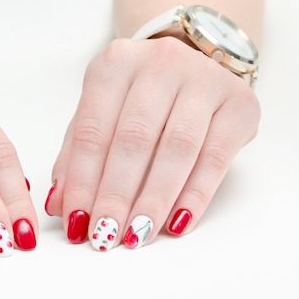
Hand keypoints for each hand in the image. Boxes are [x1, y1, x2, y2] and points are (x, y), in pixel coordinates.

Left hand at [46, 37, 259, 249]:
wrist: (196, 64)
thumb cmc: (138, 98)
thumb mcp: (101, 114)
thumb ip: (77, 155)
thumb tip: (59, 204)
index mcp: (115, 64)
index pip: (92, 131)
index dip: (82, 182)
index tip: (76, 222)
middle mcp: (161, 63)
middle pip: (134, 140)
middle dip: (116, 195)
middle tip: (105, 236)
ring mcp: (205, 78)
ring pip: (177, 149)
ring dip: (154, 199)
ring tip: (137, 235)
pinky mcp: (239, 103)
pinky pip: (216, 157)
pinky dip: (195, 195)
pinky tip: (177, 224)